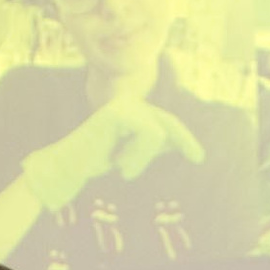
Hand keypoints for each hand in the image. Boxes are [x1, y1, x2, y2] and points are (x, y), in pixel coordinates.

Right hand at [38, 97, 206, 199]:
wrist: (70, 166)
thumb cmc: (97, 160)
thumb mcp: (134, 153)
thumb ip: (153, 144)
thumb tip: (180, 142)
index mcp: (133, 110)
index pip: (166, 122)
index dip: (184, 138)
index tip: (198, 158)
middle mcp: (129, 102)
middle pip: (168, 123)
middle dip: (184, 140)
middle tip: (198, 158)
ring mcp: (123, 104)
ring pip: (158, 133)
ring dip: (143, 158)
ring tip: (122, 166)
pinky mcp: (117, 112)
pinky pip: (148, 135)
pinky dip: (138, 156)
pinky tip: (119, 163)